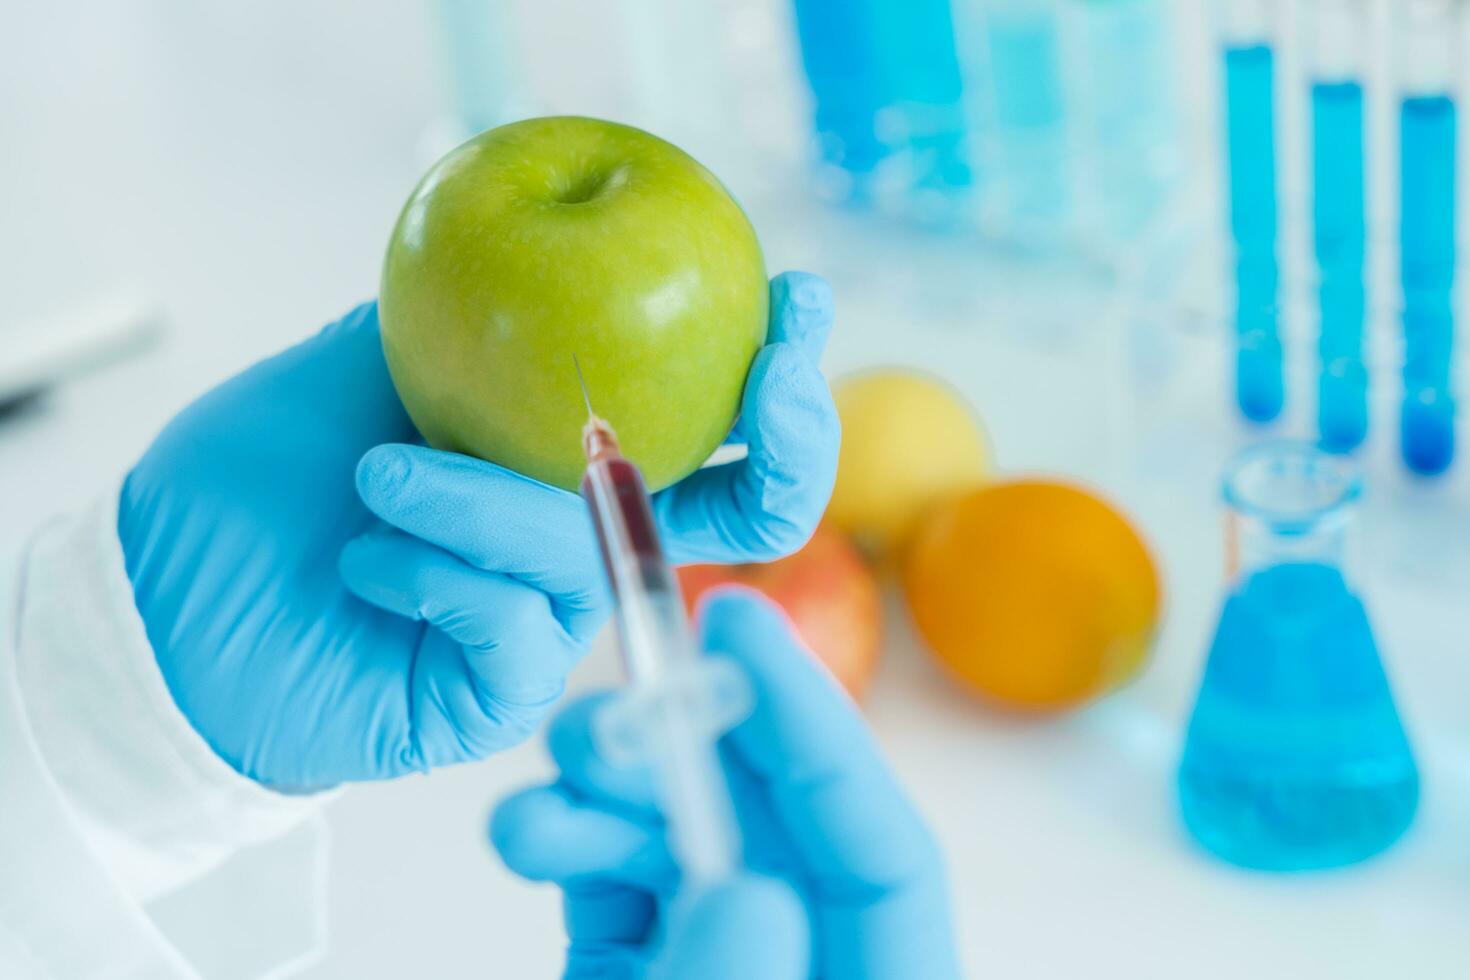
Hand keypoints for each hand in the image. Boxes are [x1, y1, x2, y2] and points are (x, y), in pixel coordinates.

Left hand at [118, 273, 837, 788]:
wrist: (163, 601)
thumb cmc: (255, 479)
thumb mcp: (358, 357)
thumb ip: (461, 319)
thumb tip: (544, 249)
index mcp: (567, 459)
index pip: (711, 422)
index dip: (779, 371)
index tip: (796, 298)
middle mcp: (579, 538)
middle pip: (743, 514)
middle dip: (786, 443)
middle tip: (772, 380)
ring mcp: (550, 623)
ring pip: (592, 551)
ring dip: (482, 502)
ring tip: (373, 476)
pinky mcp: (501, 694)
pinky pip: (519, 627)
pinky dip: (438, 574)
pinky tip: (363, 560)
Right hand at [490, 590, 960, 978]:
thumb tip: (751, 888)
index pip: (883, 847)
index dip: (818, 725)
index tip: (738, 621)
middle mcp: (805, 961)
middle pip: (775, 825)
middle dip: (690, 747)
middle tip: (618, 699)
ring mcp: (716, 962)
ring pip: (683, 847)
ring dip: (611, 796)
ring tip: (549, 785)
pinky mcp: (636, 971)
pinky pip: (616, 889)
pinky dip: (571, 846)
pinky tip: (532, 828)